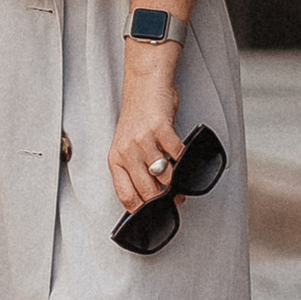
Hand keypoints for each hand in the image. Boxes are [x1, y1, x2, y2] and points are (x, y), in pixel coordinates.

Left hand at [109, 78, 188, 215]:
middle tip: (174, 198)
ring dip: (176, 183)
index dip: (141, 210)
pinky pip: (177, 155)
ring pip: (163, 177)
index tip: (152, 215)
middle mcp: (127, 151)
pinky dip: (184, 161)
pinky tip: (183, 158)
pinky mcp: (161, 129)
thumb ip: (135, 168)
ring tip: (180, 180)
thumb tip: (152, 195)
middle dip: (164, 200)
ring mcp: (143, 140)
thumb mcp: (127, 145)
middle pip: (147, 192)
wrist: (145, 84)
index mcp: (116, 159)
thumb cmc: (138, 116)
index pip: (126, 196)